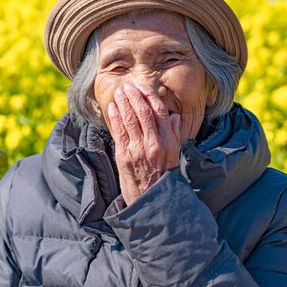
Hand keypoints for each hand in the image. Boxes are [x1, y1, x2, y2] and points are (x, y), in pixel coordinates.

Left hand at [107, 83, 181, 204]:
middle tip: (128, 86)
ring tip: (119, 91)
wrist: (151, 200)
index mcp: (169, 142)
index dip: (150, 97)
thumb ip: (173, 134)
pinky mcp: (124, 157)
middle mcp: (154, 144)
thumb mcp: (174, 155)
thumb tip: (173, 116)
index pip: (160, 112)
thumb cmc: (163, 178)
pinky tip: (113, 107)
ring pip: (130, 119)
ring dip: (123, 102)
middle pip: (143, 112)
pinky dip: (115, 117)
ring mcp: (138, 150)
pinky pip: (119, 132)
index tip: (143, 88)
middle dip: (135, 96)